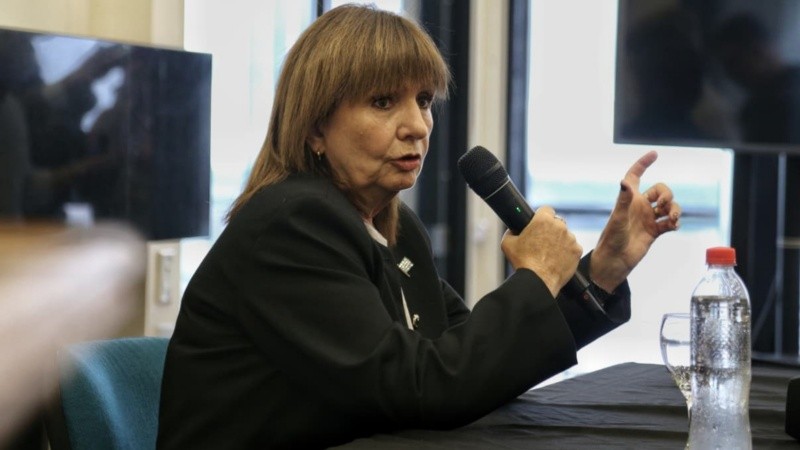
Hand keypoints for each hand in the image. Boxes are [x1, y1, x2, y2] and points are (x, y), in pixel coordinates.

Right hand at [501, 206, 582, 297]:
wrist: (538, 280)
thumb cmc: (522, 262)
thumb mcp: (507, 243)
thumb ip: (511, 231)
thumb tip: (514, 230)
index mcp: (543, 220)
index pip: (546, 209)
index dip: (542, 216)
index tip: (540, 224)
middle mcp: (559, 226)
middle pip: (557, 222)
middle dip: (552, 229)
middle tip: (544, 242)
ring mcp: (570, 238)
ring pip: (566, 235)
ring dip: (560, 241)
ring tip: (550, 254)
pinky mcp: (577, 250)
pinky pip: (573, 248)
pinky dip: (568, 252)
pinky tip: (558, 260)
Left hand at [591, 151, 680, 291]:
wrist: (615, 262)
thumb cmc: (611, 239)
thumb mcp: (617, 219)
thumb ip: (623, 200)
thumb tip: (625, 182)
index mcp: (628, 199)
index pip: (636, 175)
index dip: (643, 163)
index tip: (654, 154)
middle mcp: (639, 206)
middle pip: (660, 190)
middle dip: (667, 194)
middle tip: (663, 205)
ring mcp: (648, 218)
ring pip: (668, 206)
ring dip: (675, 208)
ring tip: (672, 218)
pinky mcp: (655, 231)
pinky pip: (670, 222)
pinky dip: (675, 222)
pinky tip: (673, 226)